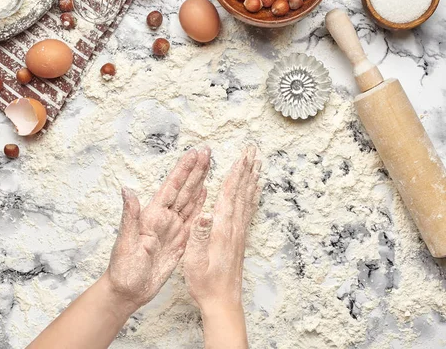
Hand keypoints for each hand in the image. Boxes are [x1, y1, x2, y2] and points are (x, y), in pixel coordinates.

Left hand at [106, 147, 210, 308]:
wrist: (127, 291)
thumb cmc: (123, 269)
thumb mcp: (125, 243)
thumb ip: (129, 216)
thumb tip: (127, 190)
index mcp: (152, 215)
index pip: (171, 187)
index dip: (183, 169)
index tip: (194, 153)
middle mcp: (163, 218)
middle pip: (183, 189)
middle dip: (195, 169)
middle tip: (207, 151)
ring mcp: (172, 228)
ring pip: (189, 200)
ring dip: (199, 182)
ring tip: (209, 165)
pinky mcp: (179, 241)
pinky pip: (192, 219)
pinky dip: (200, 205)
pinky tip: (205, 193)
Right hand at [184, 146, 261, 311]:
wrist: (222, 302)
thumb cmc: (205, 282)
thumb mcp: (194, 259)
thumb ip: (199, 234)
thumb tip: (205, 212)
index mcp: (221, 228)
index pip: (230, 194)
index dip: (236, 173)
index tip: (242, 155)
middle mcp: (234, 228)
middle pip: (242, 192)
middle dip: (247, 169)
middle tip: (254, 150)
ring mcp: (239, 233)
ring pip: (247, 200)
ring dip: (252, 179)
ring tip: (258, 163)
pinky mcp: (239, 239)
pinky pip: (248, 211)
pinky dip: (253, 197)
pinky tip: (255, 191)